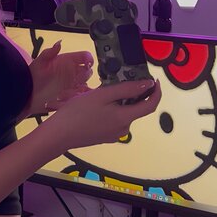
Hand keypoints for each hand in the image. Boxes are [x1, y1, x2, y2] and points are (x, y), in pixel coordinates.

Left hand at [19, 41, 93, 119]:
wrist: (26, 93)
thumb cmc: (32, 76)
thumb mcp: (40, 62)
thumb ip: (49, 52)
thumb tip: (59, 42)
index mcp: (67, 61)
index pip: (84, 57)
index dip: (88, 58)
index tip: (87, 62)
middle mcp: (71, 72)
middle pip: (88, 71)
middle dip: (87, 73)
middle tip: (79, 76)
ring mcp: (71, 84)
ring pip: (85, 83)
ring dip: (83, 85)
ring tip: (75, 87)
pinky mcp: (70, 96)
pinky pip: (80, 95)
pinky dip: (81, 95)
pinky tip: (74, 95)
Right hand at [46, 78, 161, 151]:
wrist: (59, 135)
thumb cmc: (78, 112)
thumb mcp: (102, 95)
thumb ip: (127, 89)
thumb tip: (148, 85)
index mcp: (125, 119)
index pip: (151, 106)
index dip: (156, 92)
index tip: (155, 80)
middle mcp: (123, 129)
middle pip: (137, 109)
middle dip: (134, 94)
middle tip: (122, 79)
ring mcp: (114, 135)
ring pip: (125, 113)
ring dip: (122, 101)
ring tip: (105, 90)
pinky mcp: (106, 136)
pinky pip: (116, 120)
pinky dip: (114, 109)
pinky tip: (99, 104)